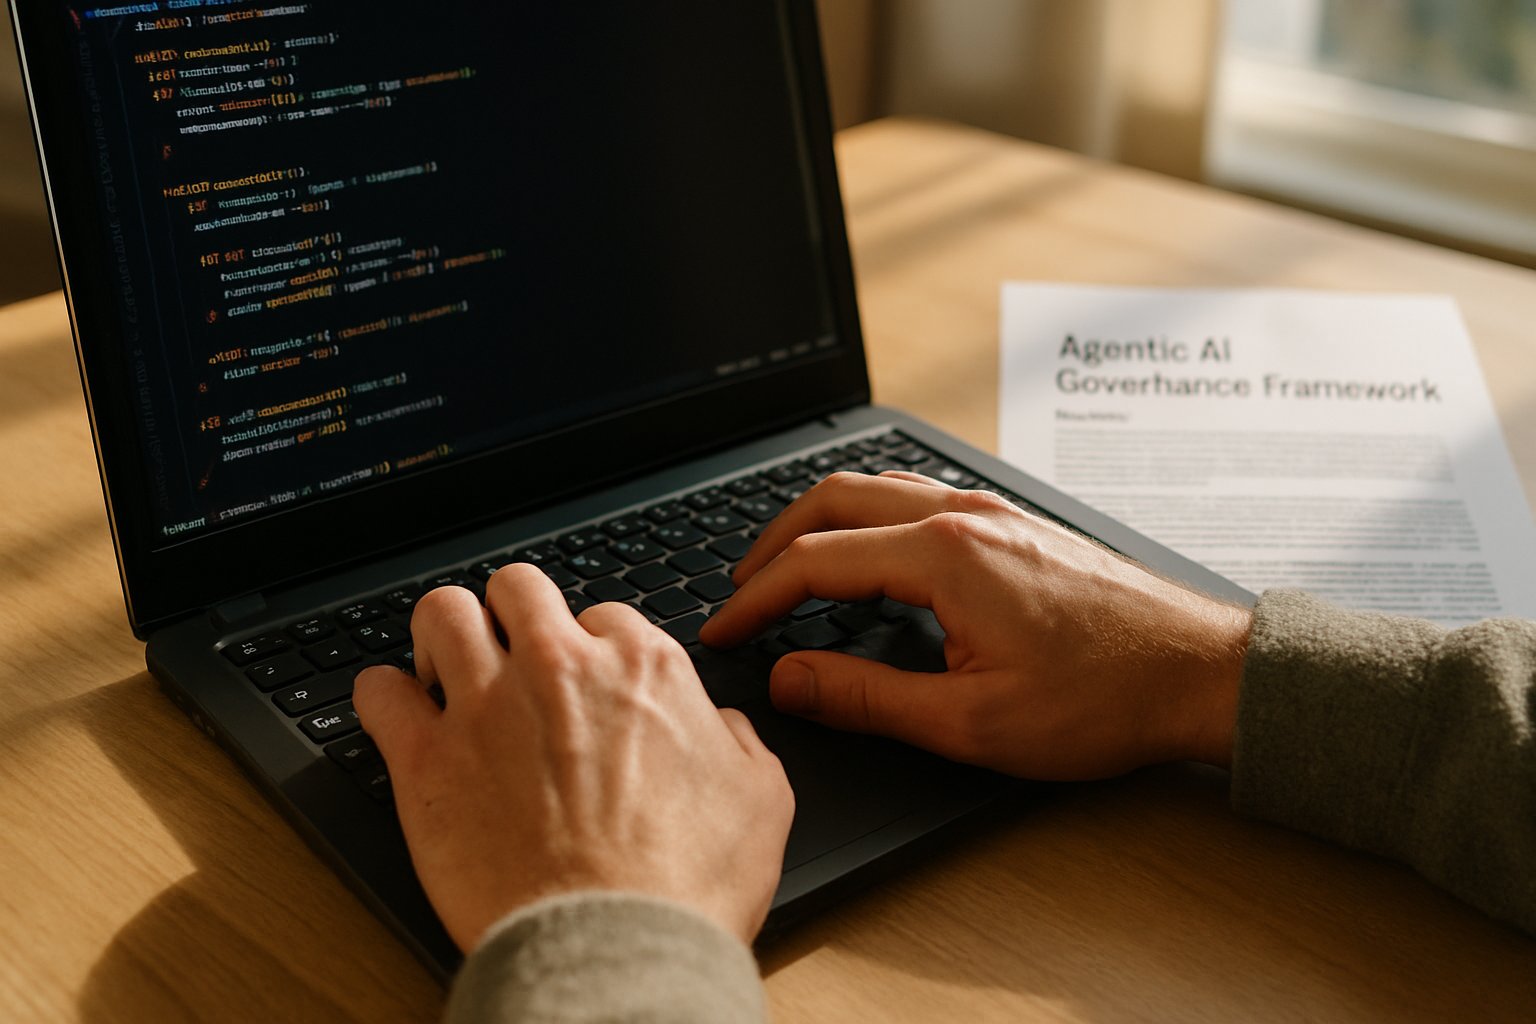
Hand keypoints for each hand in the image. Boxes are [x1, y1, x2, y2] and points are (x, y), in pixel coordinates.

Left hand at [353, 564, 794, 951]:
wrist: (616, 948)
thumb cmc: (688, 886)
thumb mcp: (761, 799)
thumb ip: (740, 742)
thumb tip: (722, 726)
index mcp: (642, 667)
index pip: (603, 615)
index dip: (592, 649)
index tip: (585, 682)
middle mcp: (560, 667)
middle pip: (517, 588)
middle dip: (514, 615)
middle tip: (511, 657)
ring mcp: (486, 705)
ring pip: (442, 612)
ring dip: (445, 635)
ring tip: (447, 670)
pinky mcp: (426, 758)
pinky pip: (378, 691)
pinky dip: (383, 695)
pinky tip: (396, 713)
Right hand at [699, 472, 1251, 779]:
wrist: (1201, 672)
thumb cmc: (1105, 698)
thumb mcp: (973, 721)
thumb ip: (867, 697)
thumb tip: (790, 678)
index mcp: (944, 555)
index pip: (816, 561)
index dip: (756, 598)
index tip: (724, 631)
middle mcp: (963, 516)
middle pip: (834, 499)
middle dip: (773, 542)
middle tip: (741, 591)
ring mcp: (992, 513)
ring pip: (876, 490)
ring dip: (820, 524)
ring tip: (789, 571)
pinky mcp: (1013, 525)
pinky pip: (915, 499)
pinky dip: (866, 521)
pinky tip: (868, 560)